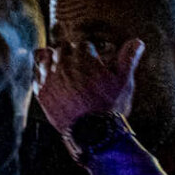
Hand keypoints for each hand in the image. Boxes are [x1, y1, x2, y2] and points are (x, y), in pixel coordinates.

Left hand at [36, 37, 141, 151]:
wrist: (93, 133)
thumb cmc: (111, 106)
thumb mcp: (124, 82)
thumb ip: (128, 59)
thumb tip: (137, 41)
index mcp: (85, 58)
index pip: (84, 45)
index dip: (91, 53)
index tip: (95, 62)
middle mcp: (64, 64)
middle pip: (64, 49)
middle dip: (73, 55)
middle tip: (81, 67)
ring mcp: (50, 77)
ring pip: (46, 57)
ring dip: (54, 60)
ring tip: (63, 69)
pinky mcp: (41, 91)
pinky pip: (36, 74)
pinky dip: (43, 74)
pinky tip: (53, 80)